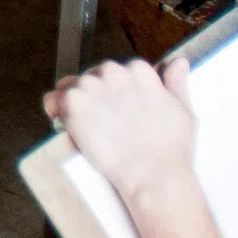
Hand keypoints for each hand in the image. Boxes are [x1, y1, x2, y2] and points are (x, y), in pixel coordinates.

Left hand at [47, 58, 196, 202]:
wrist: (153, 174)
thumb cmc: (170, 148)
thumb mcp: (183, 110)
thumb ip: (176, 83)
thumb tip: (178, 63)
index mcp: (139, 70)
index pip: (118, 71)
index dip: (115, 91)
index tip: (116, 108)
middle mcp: (114, 72)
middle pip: (94, 77)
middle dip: (96, 96)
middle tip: (102, 122)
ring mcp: (91, 86)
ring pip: (74, 87)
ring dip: (76, 104)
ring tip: (88, 127)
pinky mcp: (73, 104)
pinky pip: (54, 99)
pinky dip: (56, 109)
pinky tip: (62, 122)